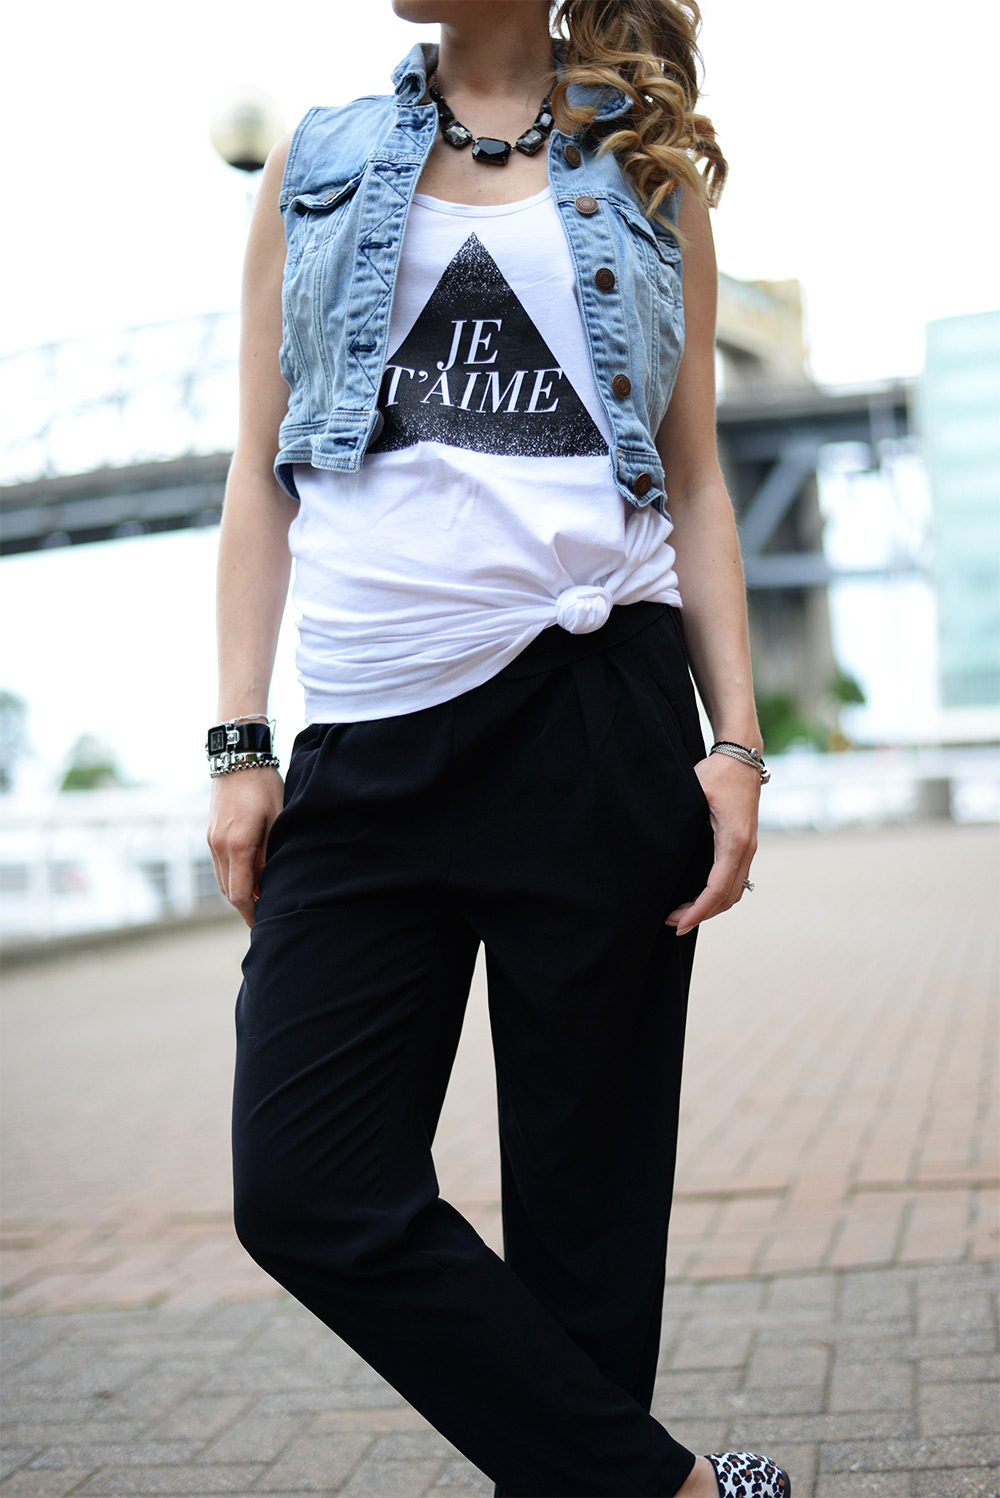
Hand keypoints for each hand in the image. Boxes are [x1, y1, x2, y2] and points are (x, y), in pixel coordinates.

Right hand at [207, 768, 284, 926]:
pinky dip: (233, 876)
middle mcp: (218, 846)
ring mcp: (211, 840)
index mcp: (237, 844)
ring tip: (260, 896)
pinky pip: (220, 865)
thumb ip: (271, 854)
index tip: (263, 923)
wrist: (238, 758)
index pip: (239, 894)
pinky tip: (250, 874)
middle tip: (266, 913)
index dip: (251, 913)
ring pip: (222, 880)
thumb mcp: (277, 820)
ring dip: (239, 891)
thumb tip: (268, 885)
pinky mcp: (210, 833)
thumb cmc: (264, 786)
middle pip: (228, 891)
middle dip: (246, 906)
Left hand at [665, 752, 758, 936]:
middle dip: (700, 914)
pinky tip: (699, 897)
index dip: (698, 911)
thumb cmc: (716, 773)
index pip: (717, 888)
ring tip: (682, 915)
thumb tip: (663, 849)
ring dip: (710, 907)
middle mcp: (747, 849)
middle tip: (671, 923)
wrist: (742, 756)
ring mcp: (750, 848)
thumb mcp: (695, 793)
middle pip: (727, 897)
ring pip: (734, 892)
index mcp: (734, 840)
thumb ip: (682, 822)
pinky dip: (719, 895)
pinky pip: (736, 880)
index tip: (678, 923)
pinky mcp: (747, 845)